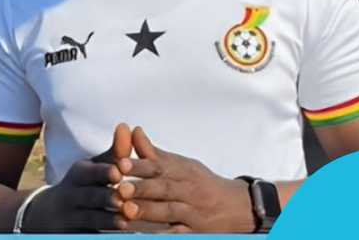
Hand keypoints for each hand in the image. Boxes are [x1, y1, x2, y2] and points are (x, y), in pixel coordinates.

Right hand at [22, 123, 133, 232]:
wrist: (47, 215)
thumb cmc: (81, 185)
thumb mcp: (93, 167)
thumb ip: (114, 152)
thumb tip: (128, 126)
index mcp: (79, 174)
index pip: (90, 172)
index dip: (103, 173)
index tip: (118, 172)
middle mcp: (72, 194)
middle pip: (88, 195)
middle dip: (104, 197)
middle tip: (122, 199)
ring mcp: (71, 216)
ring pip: (89, 218)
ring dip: (106, 220)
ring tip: (124, 222)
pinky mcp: (73, 233)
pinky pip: (87, 235)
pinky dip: (101, 235)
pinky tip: (122, 236)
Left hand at [117, 127, 254, 232]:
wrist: (238, 207)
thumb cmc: (200, 183)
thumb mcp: (180, 165)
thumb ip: (153, 153)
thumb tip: (133, 130)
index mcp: (182, 171)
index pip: (160, 165)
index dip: (140, 165)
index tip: (120, 162)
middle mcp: (189, 190)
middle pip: (165, 188)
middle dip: (143, 188)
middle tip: (121, 188)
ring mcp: (194, 212)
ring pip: (171, 211)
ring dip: (150, 211)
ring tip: (128, 211)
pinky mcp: (197, 232)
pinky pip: (180, 233)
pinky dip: (166, 235)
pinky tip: (149, 234)